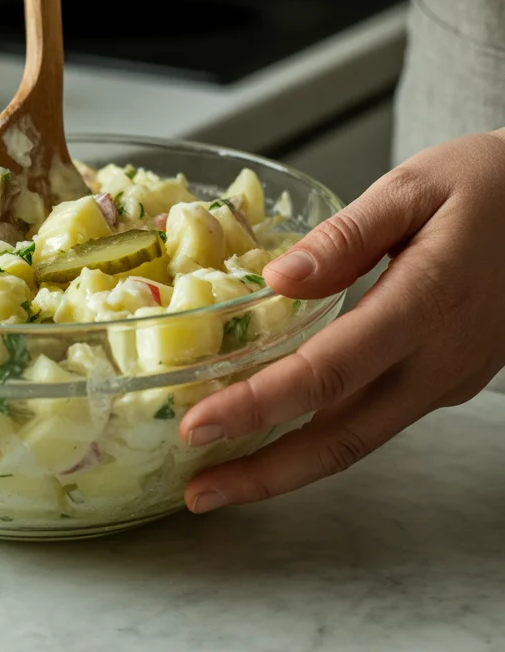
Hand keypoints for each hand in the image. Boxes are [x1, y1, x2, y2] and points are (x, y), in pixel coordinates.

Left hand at [180, 130, 504, 512]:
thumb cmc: (488, 184)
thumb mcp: (413, 186)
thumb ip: (346, 235)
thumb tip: (279, 280)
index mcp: (427, 302)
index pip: (330, 372)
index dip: (259, 405)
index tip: (200, 424)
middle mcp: (441, 358)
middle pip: (345, 438)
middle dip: (266, 474)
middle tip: (200, 493)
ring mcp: (450, 377)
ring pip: (363, 439)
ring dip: (292, 464)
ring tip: (226, 474)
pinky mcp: (451, 379)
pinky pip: (379, 418)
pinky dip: (325, 434)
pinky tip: (282, 429)